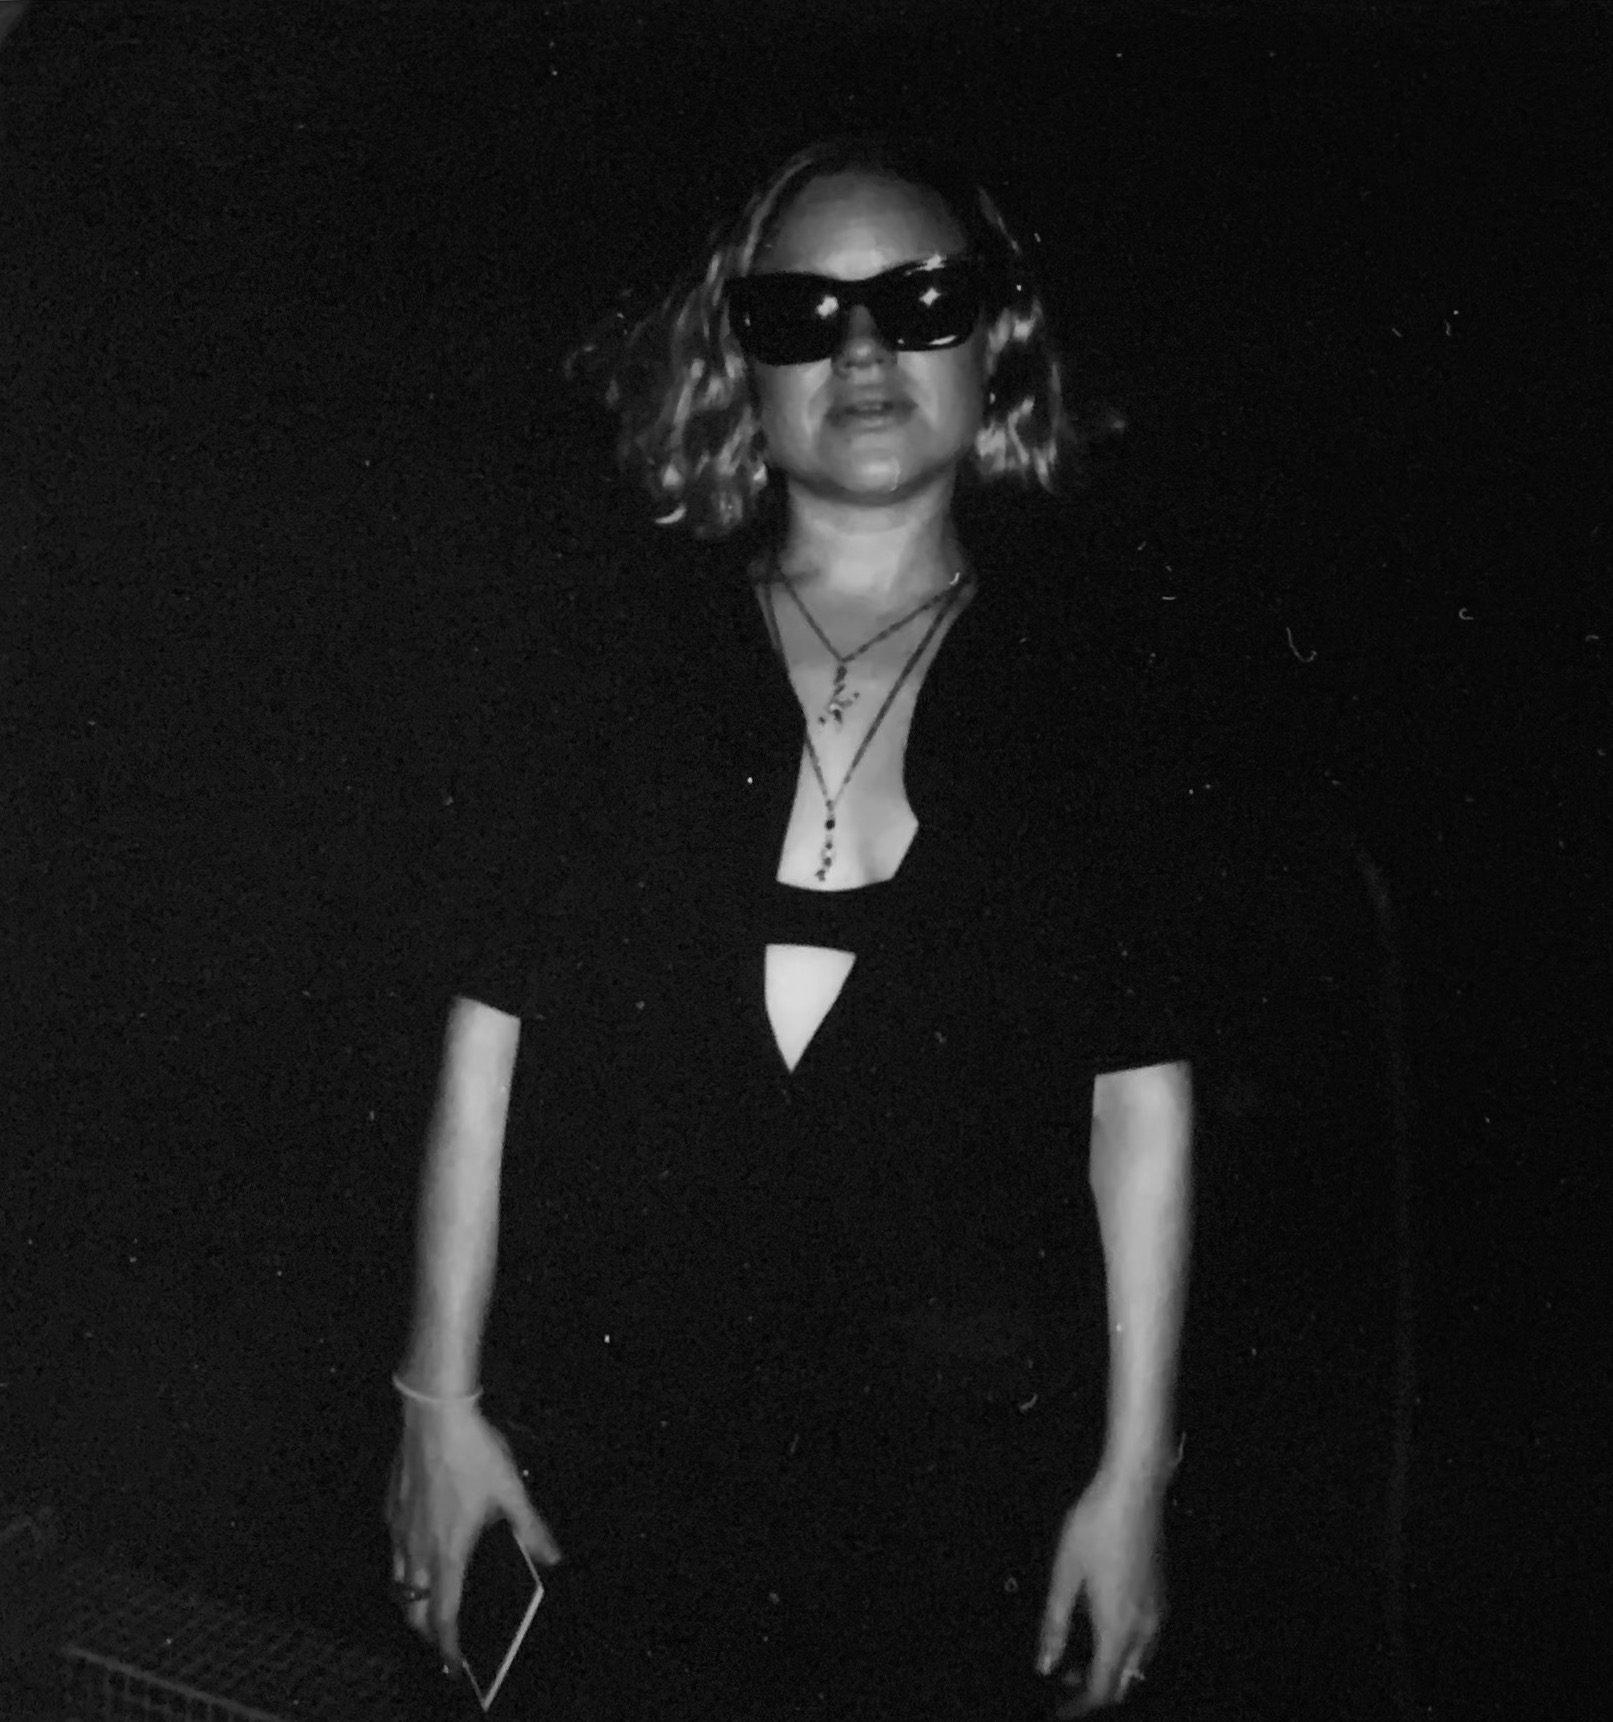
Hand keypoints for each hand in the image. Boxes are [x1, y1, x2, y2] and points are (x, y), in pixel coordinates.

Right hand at [382, 1401, 562, 1673]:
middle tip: (443, 1637)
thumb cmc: (473, 1453)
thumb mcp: (512, 1491)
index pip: (444, 1616)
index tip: (456, 1665)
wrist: (434, 1416)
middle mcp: (416, 1550)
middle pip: (412, 1610)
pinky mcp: (390, 1509)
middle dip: (425, 1631)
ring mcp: (398, 1530)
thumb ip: (532, 1529)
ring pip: (397, 1583)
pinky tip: (419, 1550)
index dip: (449, 1646)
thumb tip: (552, 1556)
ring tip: (429, 1603)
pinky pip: (392, 1550)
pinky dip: (402, 1564)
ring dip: (411, 1602)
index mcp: (448, 1553)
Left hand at [1037, 1466, 1166, 1714]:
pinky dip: (1122, 1648)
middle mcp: (1144, 1627)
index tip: (1056, 1709)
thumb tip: (1044, 1663)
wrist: (1134, 1489)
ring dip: (1109, 1668)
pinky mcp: (1160, 1594)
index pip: (1101, 1689)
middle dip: (1092, 1689)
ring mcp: (1157, 1611)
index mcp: (1117, 1628)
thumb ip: (1054, 1623)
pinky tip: (1100, 1624)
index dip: (1077, 1706)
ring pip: (1136, 1663)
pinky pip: (1145, 1640)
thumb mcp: (1064, 1573)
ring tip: (1076, 1652)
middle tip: (1061, 1677)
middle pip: (1123, 1682)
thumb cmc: (1096, 1525)